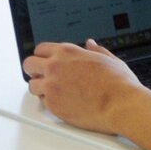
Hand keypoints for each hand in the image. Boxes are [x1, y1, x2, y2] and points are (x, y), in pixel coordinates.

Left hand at [24, 39, 150, 133]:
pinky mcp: (53, 104)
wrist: (122, 105)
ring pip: (32, 85)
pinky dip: (50, 103)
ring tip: (52, 92)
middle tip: (42, 77)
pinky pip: (42, 102)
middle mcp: (55, 66)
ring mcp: (52, 86)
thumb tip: (91, 44)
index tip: (46, 62)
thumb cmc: (119, 84)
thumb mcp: (109, 59)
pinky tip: (61, 103)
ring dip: (40, 88)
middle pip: (28, 64)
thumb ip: (96, 50)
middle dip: (34, 70)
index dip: (43, 56)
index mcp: (67, 52)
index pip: (41, 49)